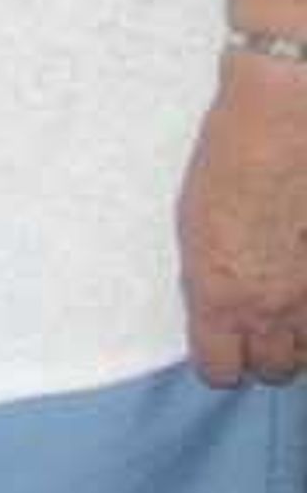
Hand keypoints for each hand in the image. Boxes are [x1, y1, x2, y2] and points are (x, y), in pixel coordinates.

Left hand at [180, 48, 306, 386]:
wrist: (284, 121)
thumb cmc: (227, 162)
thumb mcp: (196, 228)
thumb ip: (211, 281)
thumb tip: (222, 306)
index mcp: (220, 297)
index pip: (220, 370)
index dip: (219, 362)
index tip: (220, 346)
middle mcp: (272, 308)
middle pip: (274, 370)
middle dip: (265, 352)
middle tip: (259, 324)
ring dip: (299, 334)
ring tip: (287, 306)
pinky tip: (303, 282)